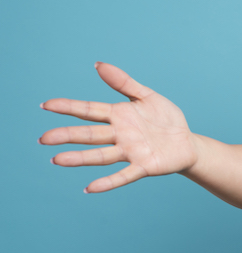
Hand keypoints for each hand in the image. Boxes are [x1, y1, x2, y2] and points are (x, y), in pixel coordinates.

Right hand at [39, 63, 197, 192]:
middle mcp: (120, 135)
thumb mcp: (147, 97)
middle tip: (43, 138)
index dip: (68, 107)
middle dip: (66, 136)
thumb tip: (98, 65)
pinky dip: (108, 182)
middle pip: (89, 135)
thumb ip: (124, 83)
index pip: (89, 110)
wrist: (188, 143)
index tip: (46, 105)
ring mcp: (130, 152)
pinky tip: (90, 188)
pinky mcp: (143, 166)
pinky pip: (123, 175)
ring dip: (79, 158)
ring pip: (100, 155)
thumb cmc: (166, 120)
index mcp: (119, 116)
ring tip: (57, 160)